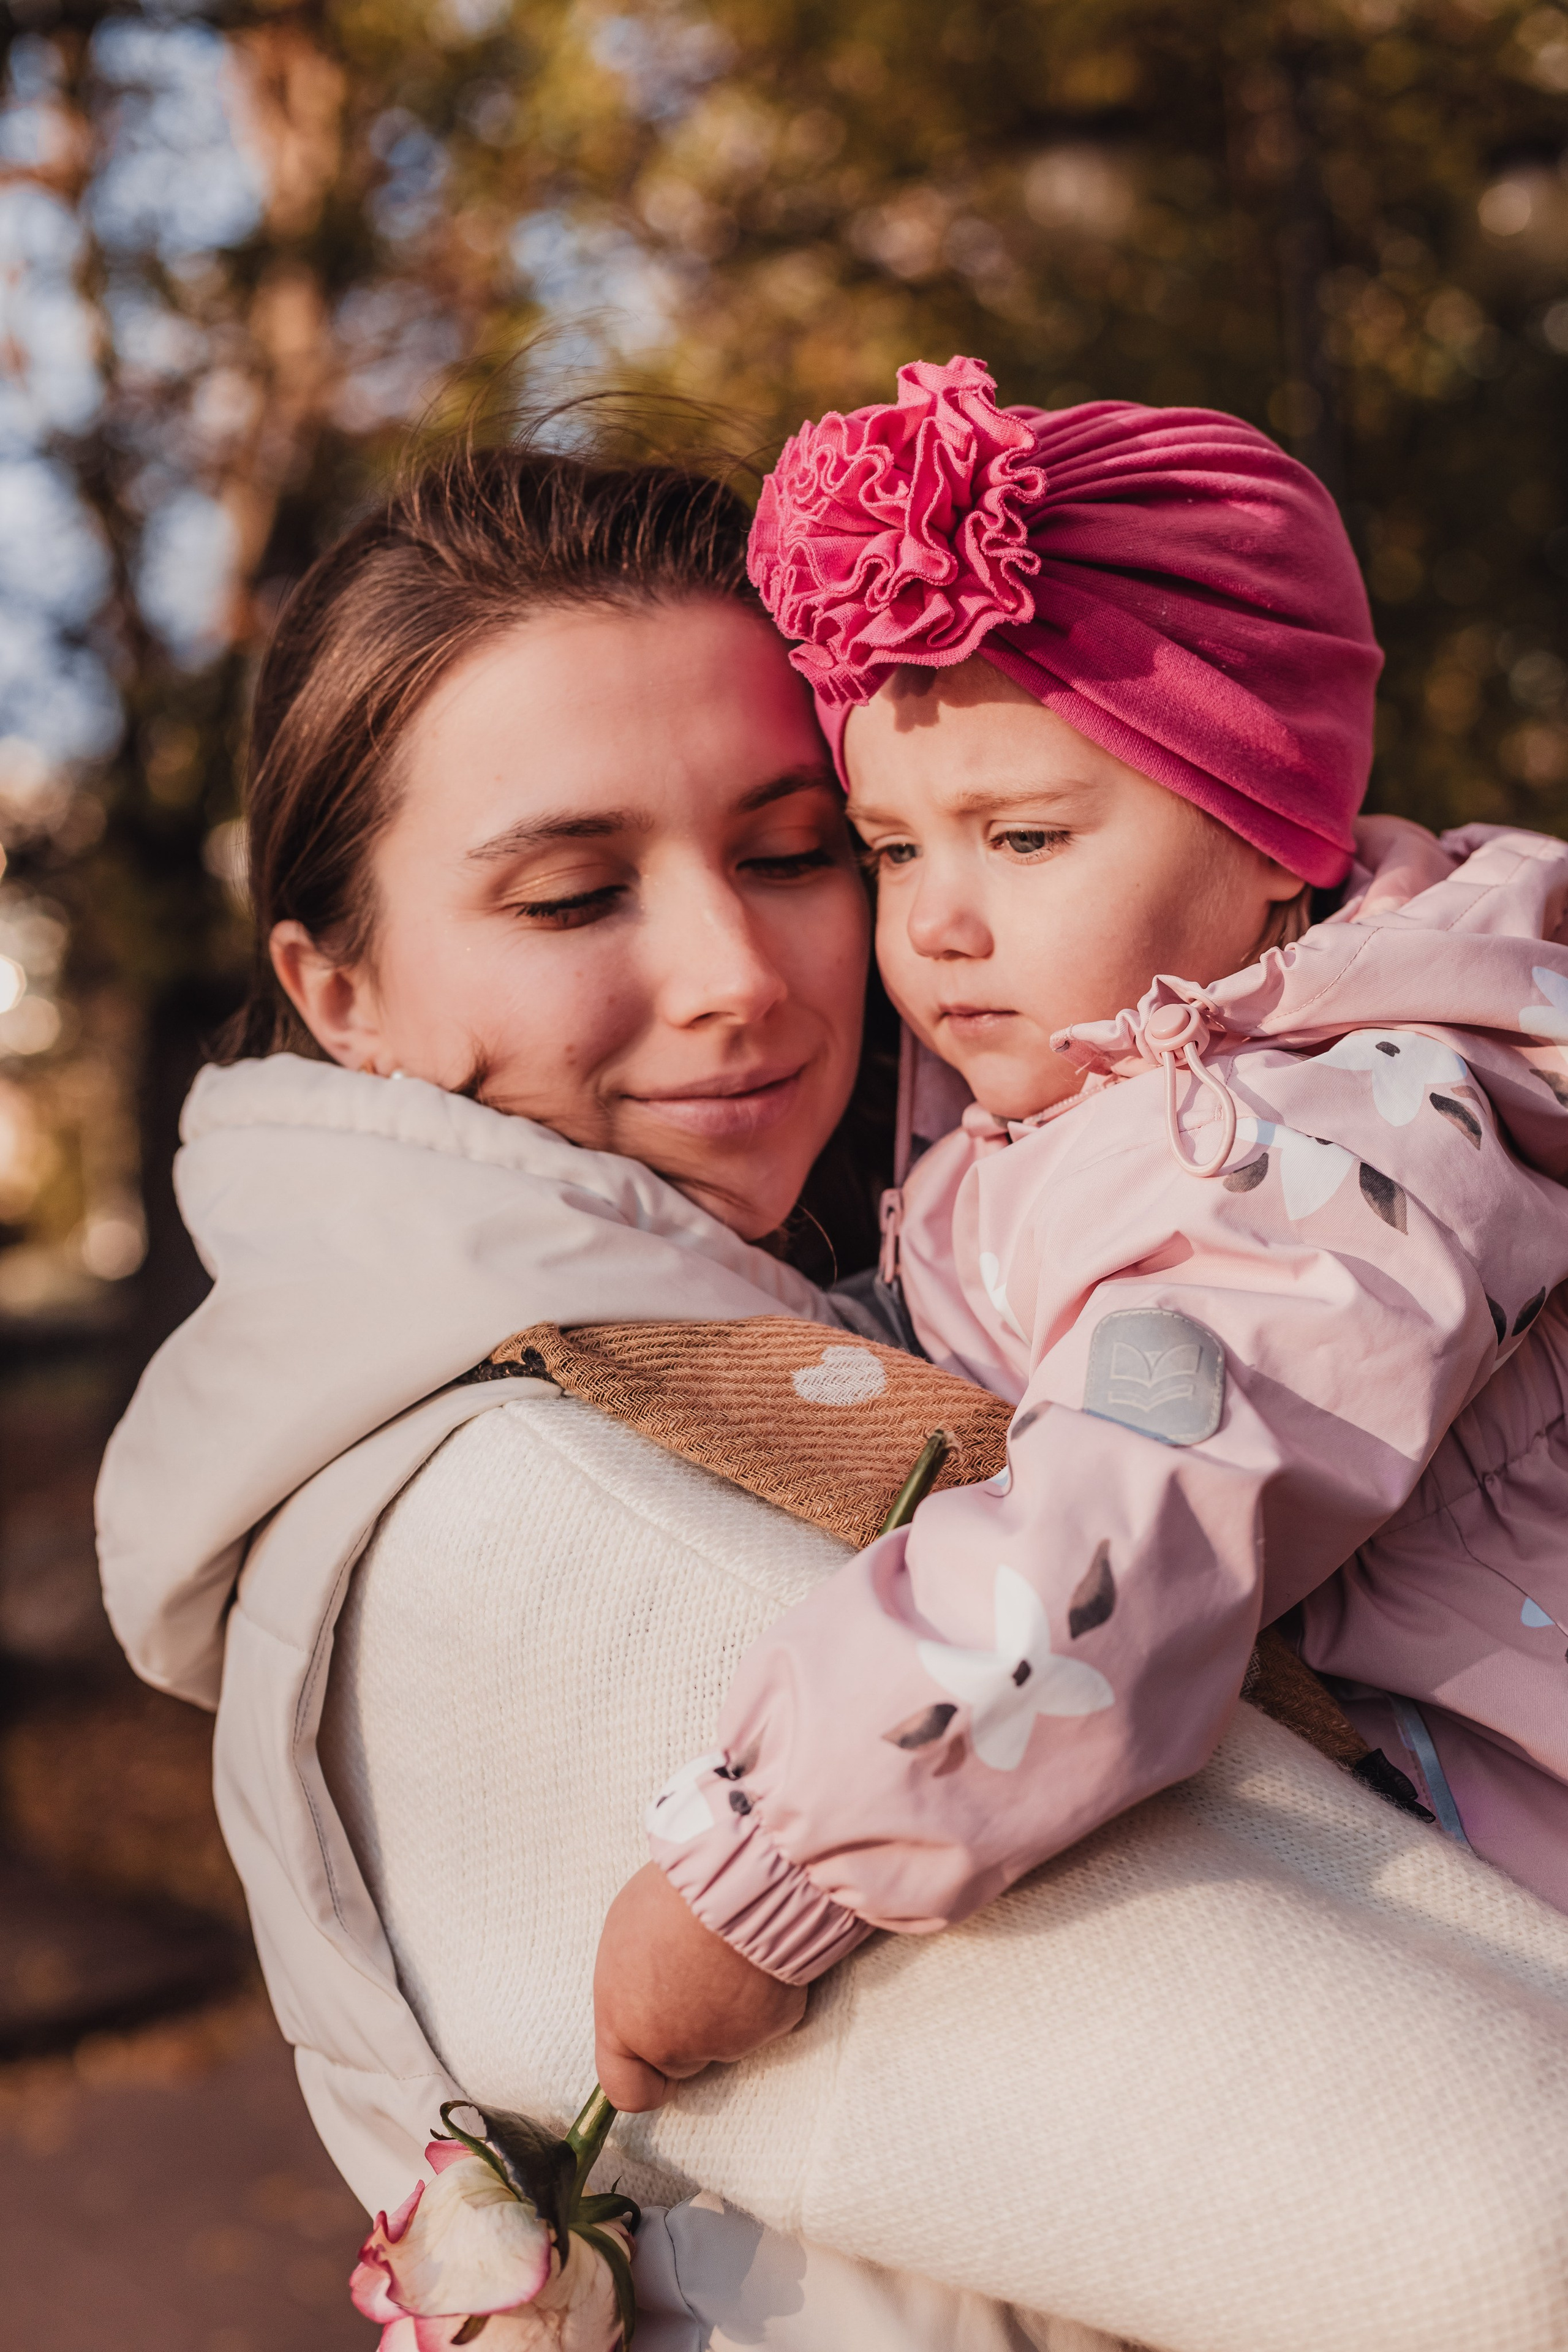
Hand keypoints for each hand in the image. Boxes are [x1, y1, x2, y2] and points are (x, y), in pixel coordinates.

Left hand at [592, 1862, 806, 2111]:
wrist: (735, 1879)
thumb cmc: (671, 1897)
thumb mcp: (624, 1938)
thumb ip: (633, 1987)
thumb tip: (644, 1996)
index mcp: (627, 2025)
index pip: (628, 2091)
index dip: (644, 2078)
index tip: (654, 2060)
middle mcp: (675, 2045)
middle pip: (682, 2060)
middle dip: (689, 2028)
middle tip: (698, 1973)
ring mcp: (728, 2041)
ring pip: (727, 2038)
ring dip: (727, 2006)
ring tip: (726, 1949)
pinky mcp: (773, 2025)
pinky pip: (767, 2016)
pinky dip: (765, 1994)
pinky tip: (758, 1954)